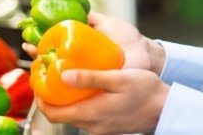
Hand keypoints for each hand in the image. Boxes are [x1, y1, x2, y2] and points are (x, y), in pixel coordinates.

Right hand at [23, 12, 164, 73]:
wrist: (147, 55)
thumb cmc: (130, 39)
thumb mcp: (107, 23)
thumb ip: (92, 18)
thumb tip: (74, 9)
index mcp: (83, 45)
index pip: (58, 41)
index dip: (43, 38)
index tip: (30, 33)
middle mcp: (82, 60)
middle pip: (54, 57)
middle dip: (39, 53)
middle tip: (28, 47)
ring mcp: (87, 73)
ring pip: (61, 72)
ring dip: (45, 67)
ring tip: (35, 60)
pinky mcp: (95, 84)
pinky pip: (75, 86)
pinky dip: (62, 84)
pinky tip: (52, 79)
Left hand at [37, 67, 168, 134]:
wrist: (165, 108)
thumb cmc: (145, 91)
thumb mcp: (118, 78)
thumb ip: (90, 77)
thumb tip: (63, 75)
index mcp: (91, 114)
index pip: (54, 113)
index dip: (41, 98)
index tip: (37, 80)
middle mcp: (92, 125)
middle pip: (60, 114)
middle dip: (50, 96)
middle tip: (47, 75)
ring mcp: (99, 127)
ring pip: (73, 114)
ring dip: (64, 98)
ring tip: (63, 76)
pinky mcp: (106, 125)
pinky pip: (85, 114)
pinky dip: (78, 101)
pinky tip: (83, 86)